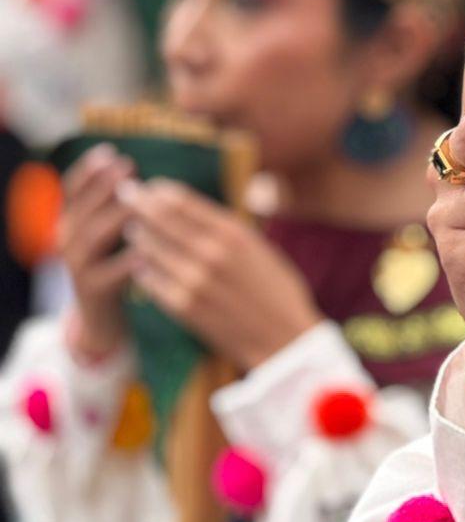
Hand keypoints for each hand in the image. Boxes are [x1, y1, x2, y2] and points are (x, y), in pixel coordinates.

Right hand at [59, 144, 136, 360]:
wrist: (102, 315)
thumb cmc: (114, 259)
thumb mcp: (110, 229)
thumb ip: (116, 202)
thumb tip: (131, 167)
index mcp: (71, 222)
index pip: (71, 190)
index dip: (87, 171)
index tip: (109, 151)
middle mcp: (67, 242)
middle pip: (82, 209)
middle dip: (104, 186)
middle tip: (127, 167)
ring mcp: (78, 267)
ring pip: (94, 238)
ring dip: (116, 216)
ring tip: (138, 201)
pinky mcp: (94, 291)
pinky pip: (112, 273)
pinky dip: (130, 258)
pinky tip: (149, 246)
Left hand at [122, 181, 321, 370]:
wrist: (281, 335)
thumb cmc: (275, 288)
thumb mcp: (259, 247)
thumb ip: (227, 229)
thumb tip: (194, 209)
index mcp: (234, 232)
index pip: (184, 202)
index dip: (162, 191)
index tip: (151, 186)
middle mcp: (211, 252)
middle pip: (162, 219)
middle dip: (139, 204)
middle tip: (125, 195)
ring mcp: (194, 280)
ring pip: (150, 248)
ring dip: (139, 235)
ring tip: (132, 229)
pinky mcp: (183, 307)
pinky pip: (151, 280)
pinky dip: (143, 268)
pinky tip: (140, 263)